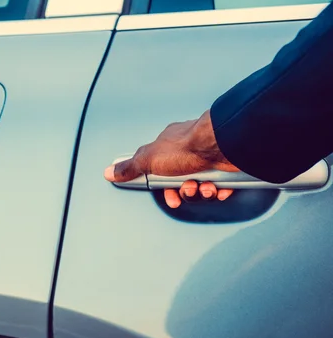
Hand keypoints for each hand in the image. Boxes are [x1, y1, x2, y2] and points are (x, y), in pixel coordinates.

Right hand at [104, 110, 239, 207]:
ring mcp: (208, 159)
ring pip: (201, 186)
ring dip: (200, 192)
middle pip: (181, 181)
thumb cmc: (187, 146)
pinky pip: (221, 186)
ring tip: (203, 187)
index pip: (160, 169)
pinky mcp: (226, 167)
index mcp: (169, 146)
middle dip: (184, 191)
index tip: (167, 193)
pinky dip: (218, 190)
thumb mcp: (148, 159)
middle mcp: (189, 151)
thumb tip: (110, 172)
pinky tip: (217, 187)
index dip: (164, 186)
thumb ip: (130, 167)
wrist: (222, 145)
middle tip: (187, 191)